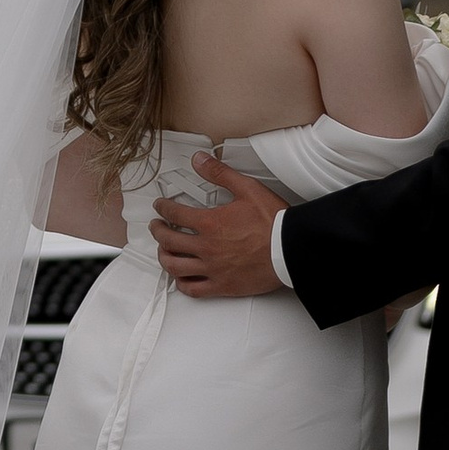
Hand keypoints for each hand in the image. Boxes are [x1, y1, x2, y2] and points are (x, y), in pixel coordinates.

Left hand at [150, 154, 283, 298]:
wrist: (292, 249)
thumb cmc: (273, 222)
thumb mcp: (247, 188)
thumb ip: (220, 173)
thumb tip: (199, 160)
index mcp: (210, 223)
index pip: (174, 214)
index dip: (163, 208)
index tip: (160, 206)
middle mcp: (207, 248)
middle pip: (169, 241)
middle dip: (158, 231)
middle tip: (157, 226)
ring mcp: (213, 269)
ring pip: (175, 267)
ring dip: (164, 257)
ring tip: (163, 251)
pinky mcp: (223, 286)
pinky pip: (194, 290)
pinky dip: (182, 284)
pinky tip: (180, 278)